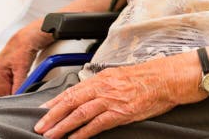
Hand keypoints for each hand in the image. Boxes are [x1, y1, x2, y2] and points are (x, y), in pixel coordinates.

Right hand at [0, 21, 52, 95]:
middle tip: (25, 83)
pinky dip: (16, 81)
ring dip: (16, 85)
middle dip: (15, 90)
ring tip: (23, 75)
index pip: (2, 94)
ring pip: (7, 87)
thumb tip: (18, 98)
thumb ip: (19, 85)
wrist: (29, 37)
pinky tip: (22, 75)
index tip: (23, 97)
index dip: (14, 96)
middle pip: (4, 92)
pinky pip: (9, 82)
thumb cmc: (24, 47)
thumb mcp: (22, 69)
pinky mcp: (2, 70)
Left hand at [33, 52, 203, 138]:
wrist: (169, 78)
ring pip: (78, 114)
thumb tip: (94, 92)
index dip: (56, 100)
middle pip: (71, 102)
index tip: (44, 108)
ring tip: (50, 135)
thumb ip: (107, 83)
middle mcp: (103, 86)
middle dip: (52, 115)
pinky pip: (96, 125)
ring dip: (62, 126)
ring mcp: (111, 99)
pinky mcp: (120, 112)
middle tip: (39, 126)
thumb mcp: (123, 75)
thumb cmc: (151, 76)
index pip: (74, 89)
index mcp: (103, 76)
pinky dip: (81, 133)